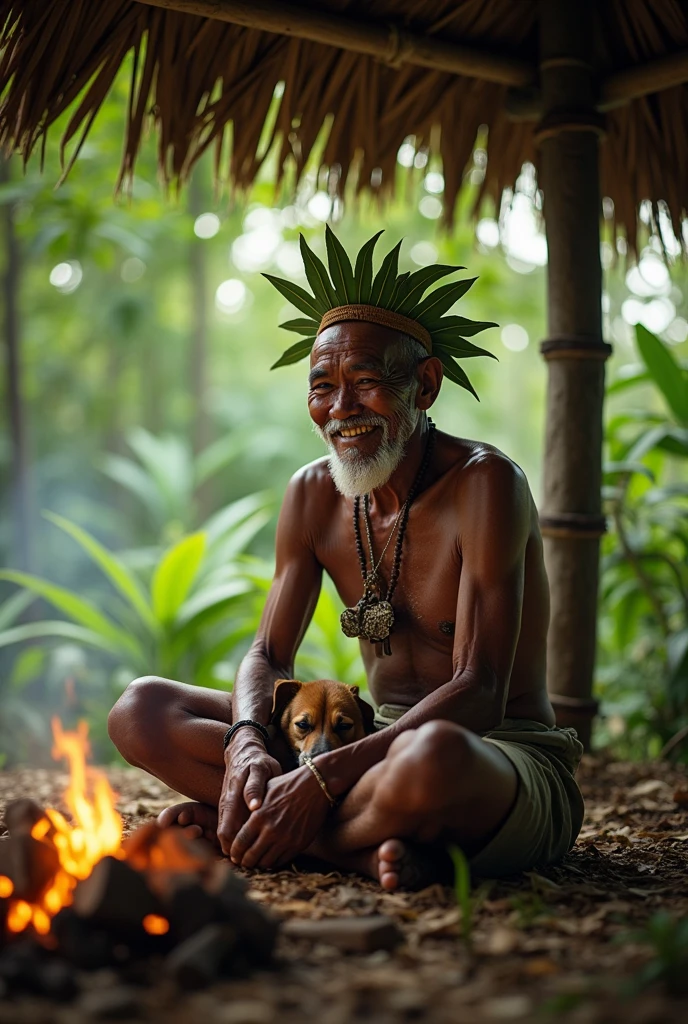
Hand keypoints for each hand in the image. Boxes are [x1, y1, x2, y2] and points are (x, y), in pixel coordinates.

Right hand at [217, 735, 281, 856]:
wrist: (243, 751)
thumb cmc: (258, 762)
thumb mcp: (261, 769)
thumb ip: (256, 787)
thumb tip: (254, 806)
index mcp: (232, 798)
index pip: (227, 832)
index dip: (234, 849)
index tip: (246, 861)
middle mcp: (225, 805)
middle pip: (223, 838)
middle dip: (233, 853)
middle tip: (249, 865)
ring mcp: (224, 806)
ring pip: (224, 834)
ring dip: (233, 848)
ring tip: (249, 860)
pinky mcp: (227, 807)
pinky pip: (227, 827)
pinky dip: (234, 839)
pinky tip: (247, 846)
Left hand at [229, 764, 330, 868]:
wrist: (315, 785)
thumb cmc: (287, 784)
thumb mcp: (264, 790)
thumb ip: (251, 806)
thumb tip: (238, 819)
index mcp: (259, 817)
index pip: (240, 843)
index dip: (234, 852)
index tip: (233, 854)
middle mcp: (271, 831)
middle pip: (250, 857)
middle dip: (244, 862)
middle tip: (243, 862)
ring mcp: (285, 839)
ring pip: (265, 863)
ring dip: (259, 864)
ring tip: (257, 861)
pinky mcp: (298, 844)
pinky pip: (281, 861)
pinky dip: (274, 862)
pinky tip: (271, 857)